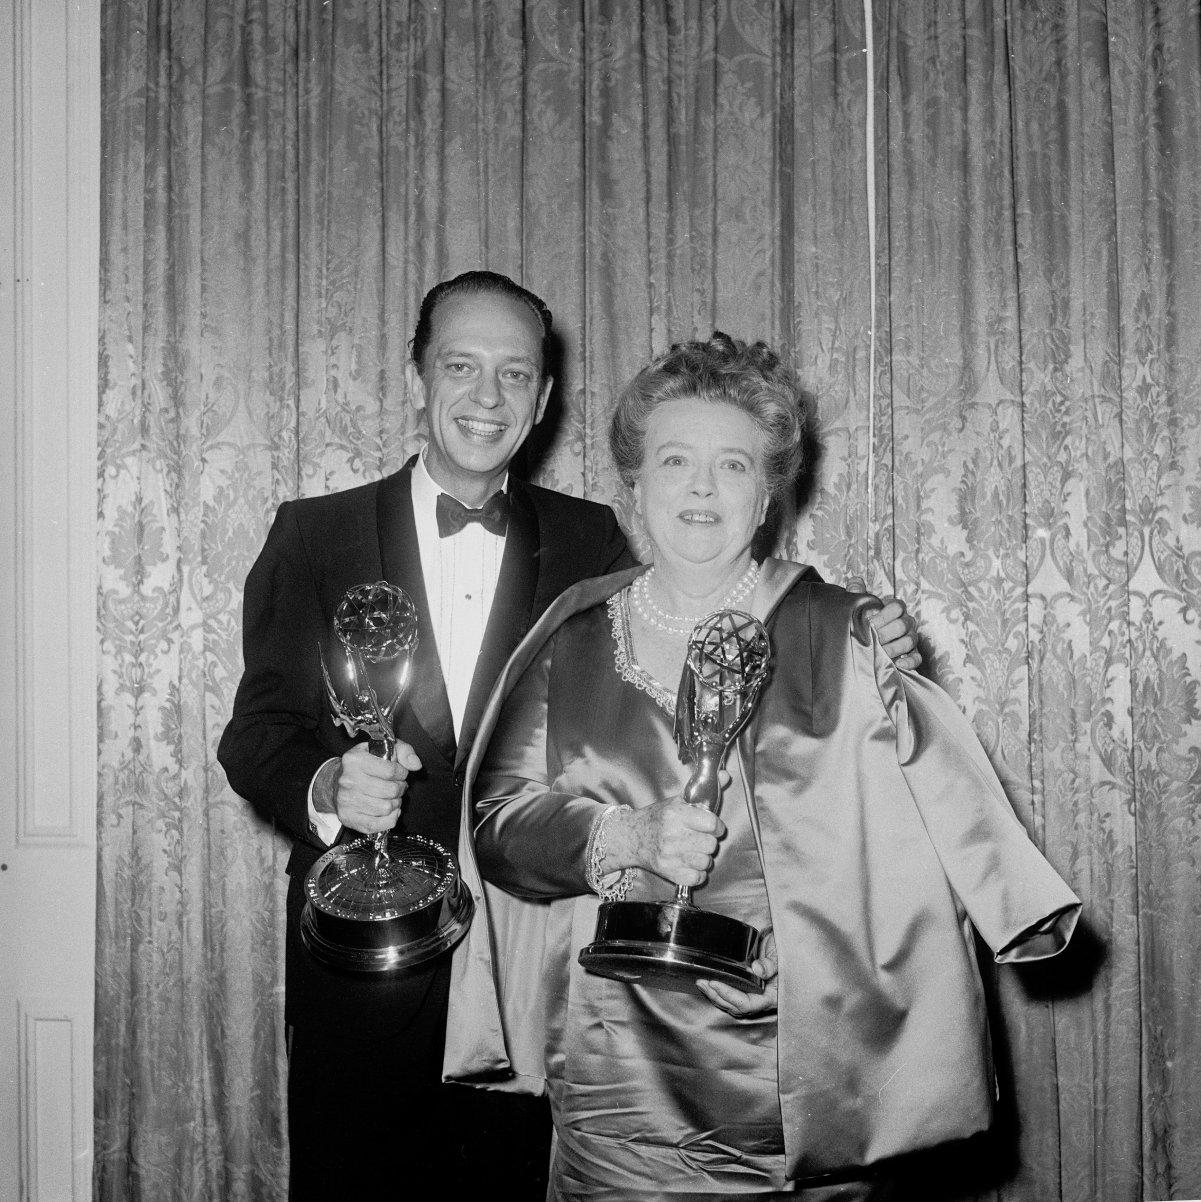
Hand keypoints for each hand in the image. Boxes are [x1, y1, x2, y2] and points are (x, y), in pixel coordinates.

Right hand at [328, 740, 421, 834]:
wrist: (334, 782)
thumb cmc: (363, 765)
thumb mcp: (381, 749)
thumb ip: (403, 751)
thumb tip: (416, 765)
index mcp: (355, 760)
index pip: (391, 771)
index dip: (402, 773)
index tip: (401, 773)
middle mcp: (348, 781)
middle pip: (390, 791)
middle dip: (400, 789)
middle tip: (397, 786)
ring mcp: (347, 801)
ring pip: (386, 808)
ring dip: (395, 803)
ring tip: (391, 797)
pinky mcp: (348, 817)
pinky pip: (377, 825)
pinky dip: (389, 819)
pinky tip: (389, 811)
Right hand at [604, 797, 725, 889]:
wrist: (631, 837)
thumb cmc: (658, 818)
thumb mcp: (677, 800)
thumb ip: (703, 790)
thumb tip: (725, 775)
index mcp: (675, 813)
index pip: (712, 823)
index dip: (716, 826)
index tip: (713, 827)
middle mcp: (671, 834)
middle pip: (711, 845)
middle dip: (709, 842)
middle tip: (700, 838)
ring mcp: (668, 855)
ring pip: (705, 862)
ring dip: (703, 858)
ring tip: (694, 851)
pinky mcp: (667, 871)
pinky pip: (696, 878)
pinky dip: (696, 874)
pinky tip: (689, 864)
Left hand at [697, 930, 777, 1016]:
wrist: (784, 944)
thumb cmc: (785, 951)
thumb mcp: (780, 956)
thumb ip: (771, 964)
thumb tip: (757, 970)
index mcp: (772, 997)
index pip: (747, 1004)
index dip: (730, 996)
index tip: (716, 983)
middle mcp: (761, 999)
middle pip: (736, 1007)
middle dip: (717, 996)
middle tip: (704, 982)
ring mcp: (753, 995)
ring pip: (731, 1003)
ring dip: (714, 995)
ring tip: (701, 983)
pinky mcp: (747, 987)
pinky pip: (731, 995)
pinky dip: (718, 991)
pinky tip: (708, 983)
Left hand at [844, 575, 921, 670]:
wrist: (869, 644)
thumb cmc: (866, 622)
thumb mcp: (860, 608)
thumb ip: (857, 594)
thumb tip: (855, 580)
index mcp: (895, 609)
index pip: (897, 606)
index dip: (883, 615)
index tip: (868, 623)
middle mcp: (906, 622)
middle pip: (902, 625)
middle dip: (885, 633)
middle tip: (871, 640)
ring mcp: (911, 638)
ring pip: (910, 641)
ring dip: (894, 647)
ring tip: (879, 653)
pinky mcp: (913, 655)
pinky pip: (917, 658)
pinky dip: (909, 662)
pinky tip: (898, 663)